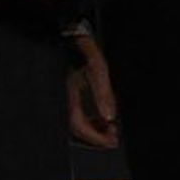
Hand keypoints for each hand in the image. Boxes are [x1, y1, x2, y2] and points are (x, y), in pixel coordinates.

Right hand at [66, 33, 119, 147]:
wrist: (72, 38)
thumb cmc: (84, 51)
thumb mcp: (98, 69)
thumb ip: (103, 93)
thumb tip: (109, 117)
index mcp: (70, 96)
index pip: (79, 126)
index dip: (95, 138)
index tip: (111, 141)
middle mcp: (66, 100)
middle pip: (77, 130)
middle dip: (96, 138)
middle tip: (114, 139)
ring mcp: (67, 98)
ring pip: (77, 124)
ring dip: (94, 130)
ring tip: (111, 130)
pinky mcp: (70, 95)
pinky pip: (78, 116)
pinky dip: (91, 122)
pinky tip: (102, 119)